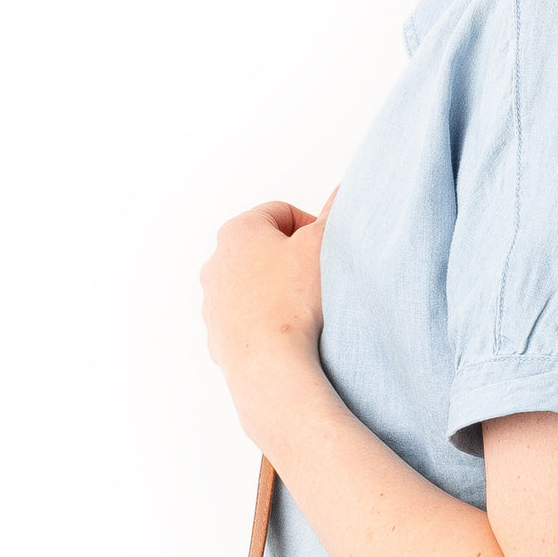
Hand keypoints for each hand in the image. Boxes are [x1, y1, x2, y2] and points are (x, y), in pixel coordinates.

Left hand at [200, 188, 339, 420]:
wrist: (269, 363)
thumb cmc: (292, 301)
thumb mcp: (322, 246)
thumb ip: (333, 214)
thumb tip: (344, 193)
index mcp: (238, 232)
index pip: (281, 213)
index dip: (311, 227)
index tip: (326, 250)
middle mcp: (216, 263)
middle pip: (262, 250)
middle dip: (290, 261)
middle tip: (317, 279)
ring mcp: (213, 302)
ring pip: (252, 287)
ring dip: (276, 293)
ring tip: (304, 311)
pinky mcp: (217, 336)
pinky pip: (247, 321)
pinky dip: (265, 323)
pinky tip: (288, 335)